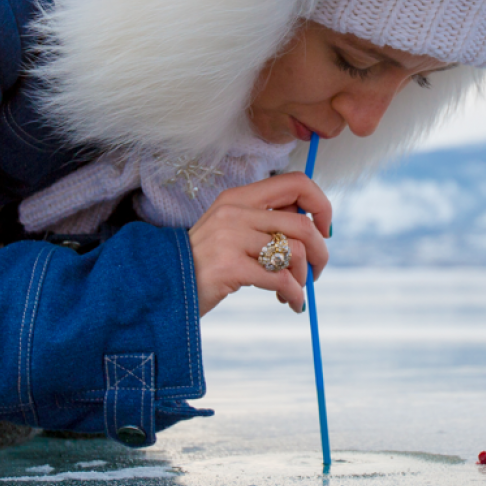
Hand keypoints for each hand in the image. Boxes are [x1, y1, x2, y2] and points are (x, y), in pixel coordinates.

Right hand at [187, 173, 331, 316]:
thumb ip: (264, 221)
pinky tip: (291, 303)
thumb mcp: (230, 229)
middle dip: (320, 252)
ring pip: (295, 252)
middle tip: (316, 271)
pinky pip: (281, 280)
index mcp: (238, 197)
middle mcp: (235, 211)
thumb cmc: (205, 261)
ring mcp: (230, 238)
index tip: (323, 230)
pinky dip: (295, 295)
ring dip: (303, 278)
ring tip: (293, 291)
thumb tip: (312, 224)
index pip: (295, 182)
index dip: (319, 204)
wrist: (163, 286)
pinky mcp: (229, 267)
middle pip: (302, 223)